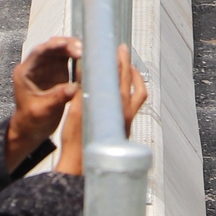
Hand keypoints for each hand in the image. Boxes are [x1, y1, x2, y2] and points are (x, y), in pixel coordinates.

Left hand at [5, 35, 79, 172]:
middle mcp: (36, 66)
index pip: (39, 52)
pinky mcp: (57, 72)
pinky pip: (68, 59)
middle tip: (81, 50)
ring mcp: (47, 68)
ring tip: (86, 52)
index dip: (53, 46)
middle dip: (66, 45)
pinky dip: (77, 57)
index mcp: (25, 72)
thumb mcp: (42, 111)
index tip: (67, 45)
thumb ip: (57, 98)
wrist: (31, 129)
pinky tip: (87, 59)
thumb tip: (74, 87)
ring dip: (73, 49)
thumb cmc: (31, 121)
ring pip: (60, 50)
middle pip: (51, 47)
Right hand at [57, 46, 152, 176]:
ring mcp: (127, 121)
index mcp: (116, 106)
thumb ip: (83, 89)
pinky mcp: (125, 128)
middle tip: (123, 52)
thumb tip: (84, 69)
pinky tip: (120, 92)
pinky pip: (134, 105)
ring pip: (137, 95)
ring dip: (134, 80)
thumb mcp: (77, 111)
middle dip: (128, 66)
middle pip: (132, 82)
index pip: (121, 76)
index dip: (120, 60)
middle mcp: (126, 112)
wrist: (82, 167)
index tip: (118, 48)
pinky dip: (130, 93)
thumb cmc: (77, 142)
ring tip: (127, 71)